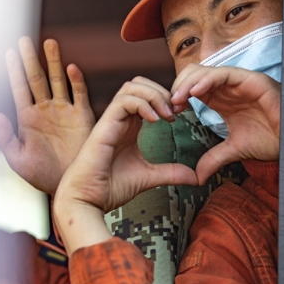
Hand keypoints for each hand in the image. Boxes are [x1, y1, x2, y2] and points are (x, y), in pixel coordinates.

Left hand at [0, 37, 95, 194]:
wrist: (72, 186)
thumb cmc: (44, 177)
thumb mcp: (19, 162)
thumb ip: (6, 140)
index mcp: (28, 119)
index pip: (19, 89)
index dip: (13, 71)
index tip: (7, 52)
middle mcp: (46, 110)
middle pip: (37, 78)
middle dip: (30, 58)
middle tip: (24, 39)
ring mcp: (65, 112)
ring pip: (58, 80)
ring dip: (53, 62)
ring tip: (49, 42)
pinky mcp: (83, 117)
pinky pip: (79, 95)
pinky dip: (76, 81)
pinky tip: (71, 67)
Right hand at [53, 77, 197, 252]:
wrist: (89, 200)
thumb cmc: (110, 187)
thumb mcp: (149, 176)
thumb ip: (171, 172)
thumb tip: (195, 177)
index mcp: (129, 125)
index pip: (146, 95)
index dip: (165, 99)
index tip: (179, 117)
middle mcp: (120, 118)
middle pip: (139, 84)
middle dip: (161, 91)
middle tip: (175, 112)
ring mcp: (111, 120)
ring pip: (132, 87)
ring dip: (154, 95)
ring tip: (167, 115)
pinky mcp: (104, 125)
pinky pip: (124, 101)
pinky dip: (142, 104)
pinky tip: (155, 121)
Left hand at [170, 64, 280, 183]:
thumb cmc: (270, 139)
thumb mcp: (235, 150)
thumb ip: (214, 158)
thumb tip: (197, 177)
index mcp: (222, 99)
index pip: (193, 88)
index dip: (179, 96)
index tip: (169, 113)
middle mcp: (228, 87)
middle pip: (194, 75)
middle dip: (179, 87)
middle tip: (171, 106)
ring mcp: (239, 81)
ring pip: (205, 71)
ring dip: (188, 83)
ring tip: (178, 99)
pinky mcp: (250, 79)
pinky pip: (224, 74)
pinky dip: (207, 80)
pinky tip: (195, 93)